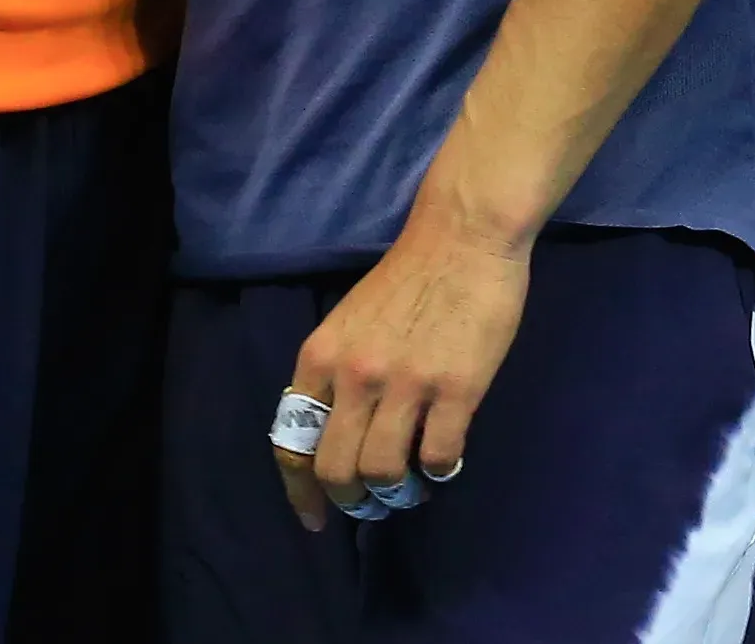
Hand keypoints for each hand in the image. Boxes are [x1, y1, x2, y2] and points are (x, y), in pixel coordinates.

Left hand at [274, 205, 530, 531]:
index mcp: (321, 357)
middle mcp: (355, 375)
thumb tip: (334, 437)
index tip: (315, 518)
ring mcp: (406, 383)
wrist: (461, 235)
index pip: (292, 442)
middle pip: (335, 470)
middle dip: (351, 500)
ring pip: (383, 473)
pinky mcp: (456, 388)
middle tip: (370, 502)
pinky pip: (438, 457)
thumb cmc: (406, 277)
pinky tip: (444, 457)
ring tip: (411, 483)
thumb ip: (336, 376)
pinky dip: (439, 470)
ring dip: (396, 492)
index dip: (300, 492)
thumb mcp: (348, 323)